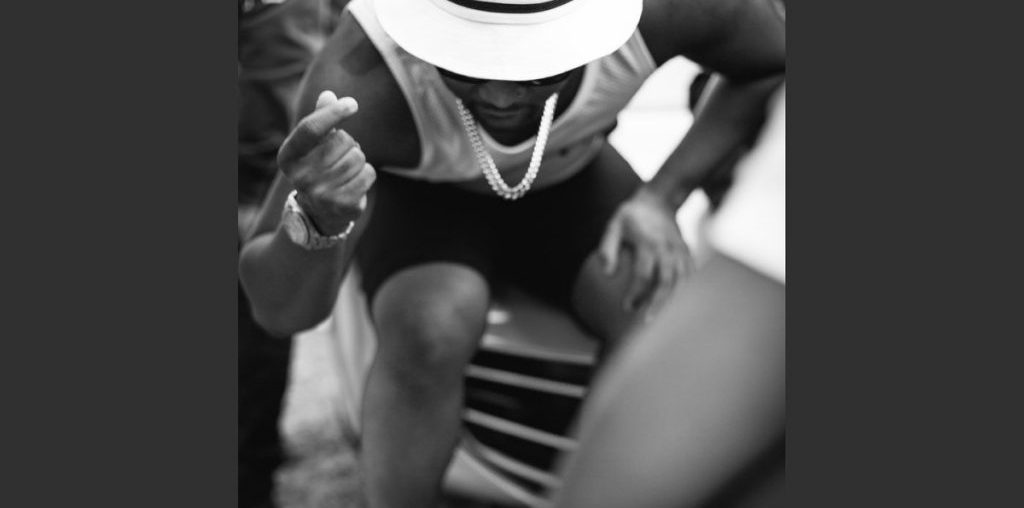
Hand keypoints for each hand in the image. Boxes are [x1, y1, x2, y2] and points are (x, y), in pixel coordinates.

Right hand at [277, 90, 375, 234]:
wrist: (320, 211)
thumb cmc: (318, 167)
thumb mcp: (314, 143)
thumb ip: (320, 118)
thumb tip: (329, 95)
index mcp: (288, 156)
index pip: (311, 128)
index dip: (333, 113)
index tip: (352, 104)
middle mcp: (300, 176)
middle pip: (341, 140)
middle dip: (349, 143)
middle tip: (341, 155)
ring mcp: (320, 193)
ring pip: (357, 157)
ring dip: (358, 159)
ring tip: (347, 169)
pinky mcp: (341, 205)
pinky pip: (368, 174)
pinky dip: (367, 174)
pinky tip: (356, 181)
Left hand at [597, 188, 694, 318]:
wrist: (660, 200)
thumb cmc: (631, 216)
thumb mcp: (614, 225)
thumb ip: (607, 248)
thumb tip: (606, 273)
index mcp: (648, 242)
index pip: (644, 273)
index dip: (636, 293)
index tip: (626, 307)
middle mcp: (668, 248)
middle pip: (666, 281)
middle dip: (657, 304)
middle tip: (645, 321)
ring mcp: (681, 250)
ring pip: (681, 281)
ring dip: (671, 301)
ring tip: (660, 318)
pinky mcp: (688, 253)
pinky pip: (689, 276)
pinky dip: (683, 291)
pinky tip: (674, 306)